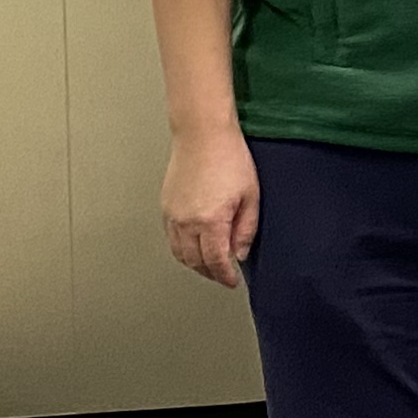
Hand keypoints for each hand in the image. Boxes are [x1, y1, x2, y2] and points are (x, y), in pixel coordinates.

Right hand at [163, 126, 259, 287]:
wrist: (203, 135)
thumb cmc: (230, 158)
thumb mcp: (250, 196)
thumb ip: (246, 229)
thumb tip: (240, 253)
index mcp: (210, 221)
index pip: (216, 261)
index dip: (224, 276)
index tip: (232, 282)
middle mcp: (186, 222)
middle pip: (194, 261)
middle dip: (210, 273)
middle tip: (222, 275)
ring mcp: (172, 215)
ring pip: (179, 253)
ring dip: (194, 263)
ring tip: (209, 265)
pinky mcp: (166, 206)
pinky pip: (171, 238)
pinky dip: (182, 248)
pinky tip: (194, 245)